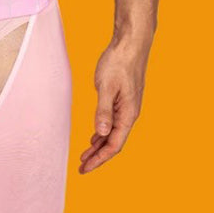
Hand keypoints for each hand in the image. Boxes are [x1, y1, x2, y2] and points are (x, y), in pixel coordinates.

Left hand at [79, 35, 148, 173]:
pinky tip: (95, 137)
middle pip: (114, 143)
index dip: (99, 159)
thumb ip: (103, 111)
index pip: (114, 145)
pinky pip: (113, 123)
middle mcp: (130, 114)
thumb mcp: (106, 87)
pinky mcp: (123, 101)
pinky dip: (102, 133)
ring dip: (99, 146)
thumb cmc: (119, 62)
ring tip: (85, 156)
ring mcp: (128, 107)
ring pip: (113, 134)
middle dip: (98, 157)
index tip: (84, 169)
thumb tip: (101, 133)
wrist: (131, 43)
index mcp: (128, 114)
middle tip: (82, 168)